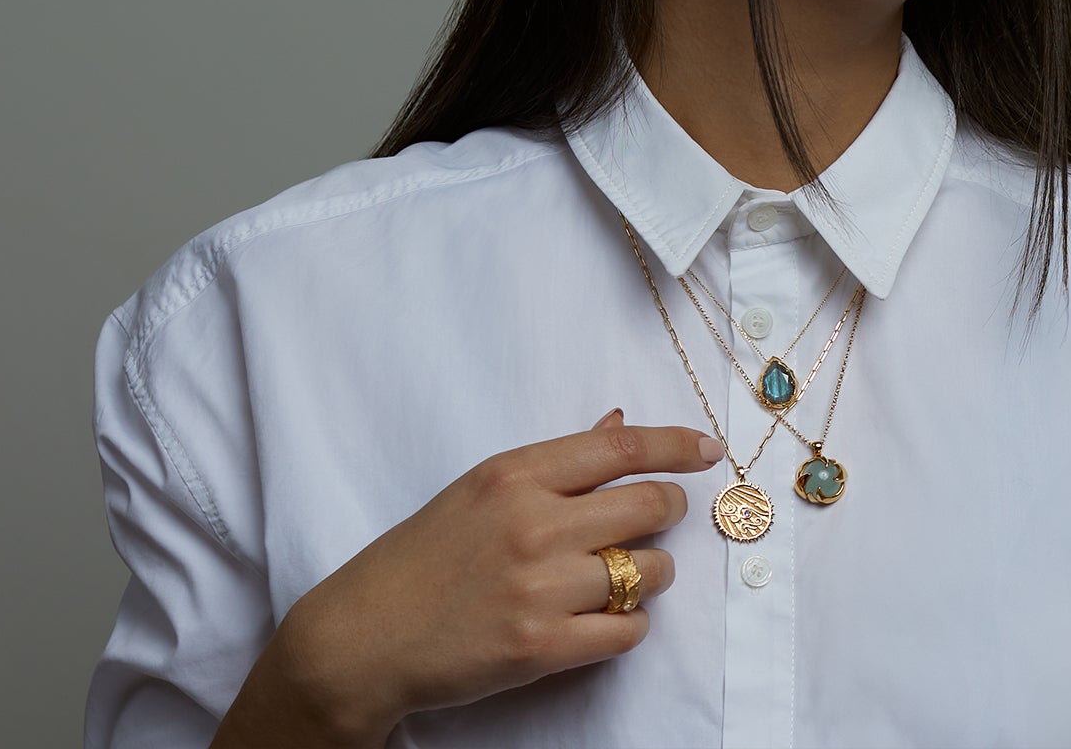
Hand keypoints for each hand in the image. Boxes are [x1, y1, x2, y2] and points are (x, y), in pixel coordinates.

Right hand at [281, 410, 725, 734]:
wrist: (362, 637)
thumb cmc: (421, 557)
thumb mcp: (480, 490)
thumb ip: (556, 463)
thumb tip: (619, 424)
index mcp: (515, 475)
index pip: (623, 448)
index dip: (678, 445)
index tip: (708, 449)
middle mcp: (533, 524)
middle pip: (651, 506)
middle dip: (669, 511)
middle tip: (661, 518)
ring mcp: (539, 588)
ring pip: (649, 572)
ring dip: (650, 575)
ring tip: (622, 577)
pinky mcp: (540, 647)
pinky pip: (628, 631)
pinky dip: (629, 625)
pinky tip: (605, 619)